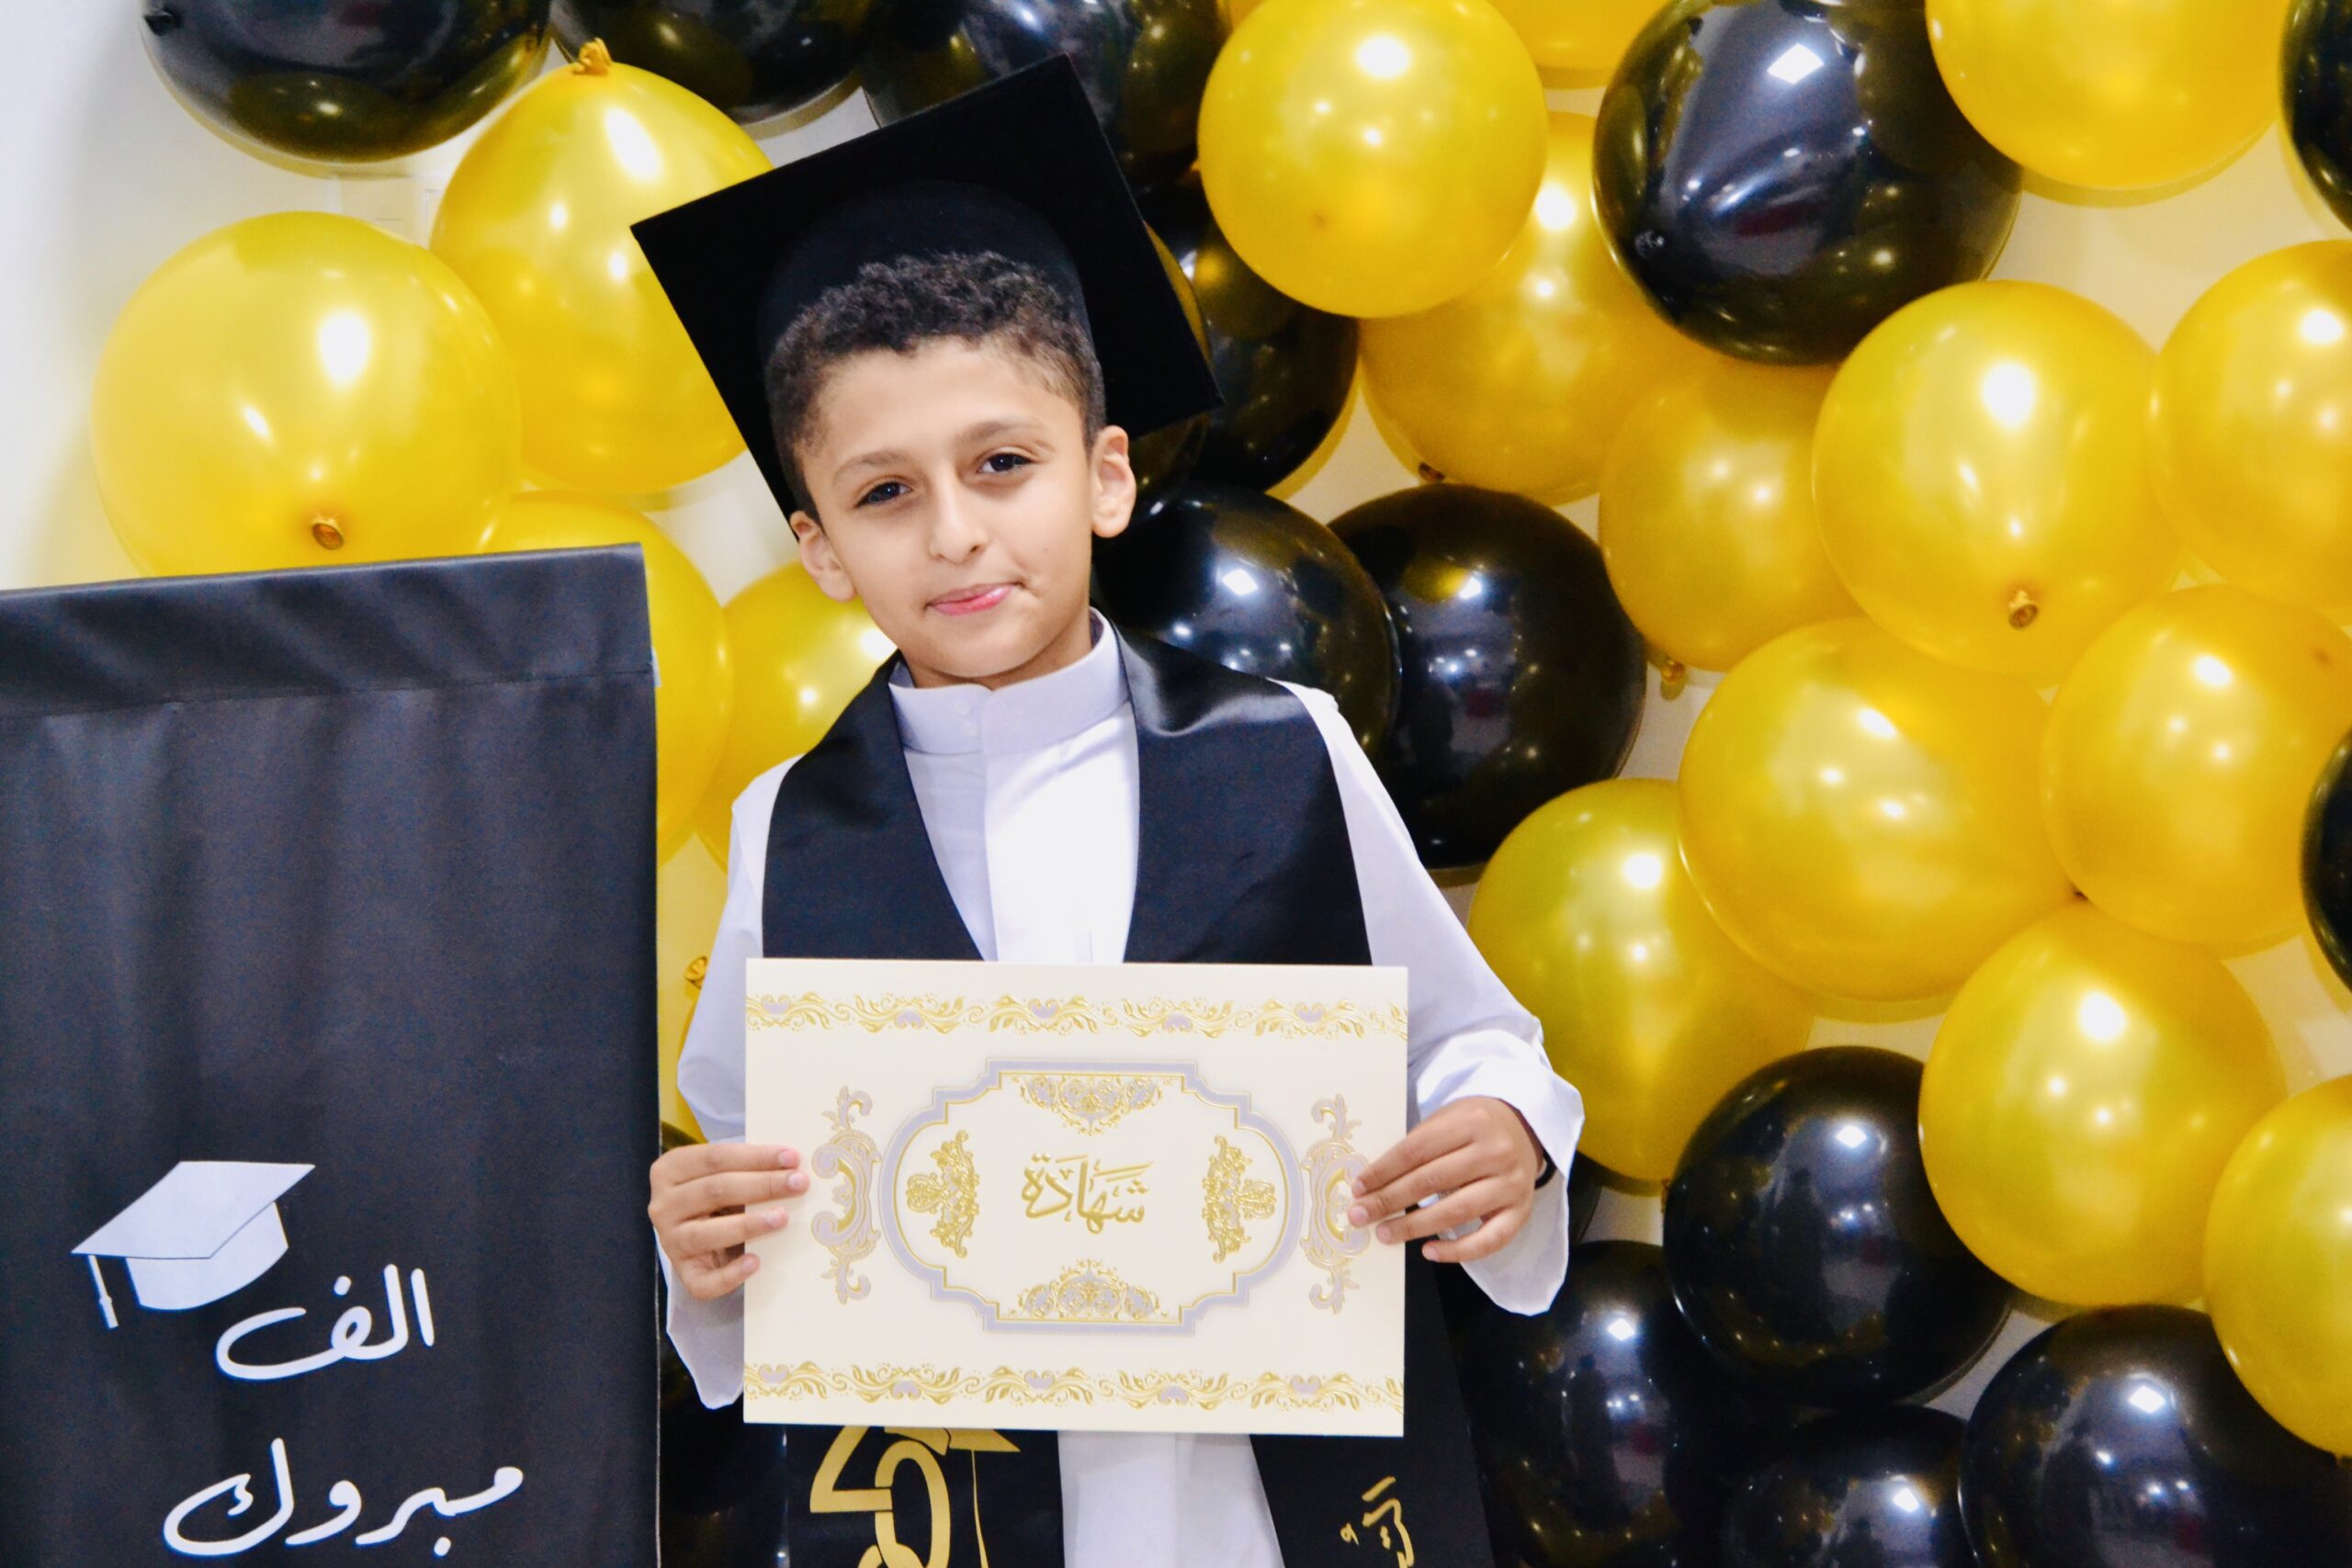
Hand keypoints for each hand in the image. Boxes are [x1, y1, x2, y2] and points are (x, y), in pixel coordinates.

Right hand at [648, 1142, 808, 1300]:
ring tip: (781, 1218)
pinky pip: (703, 1281)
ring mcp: (670, 1242)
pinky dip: (730, 1275)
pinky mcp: (684, 1274)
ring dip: (747, 1225)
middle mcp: (663, 1205)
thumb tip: (794, 1166)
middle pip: (714, 1191)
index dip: (755, 1157)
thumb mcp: (725, 1174)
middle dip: (762, 1185)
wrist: (701, 1236)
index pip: (714, 1158)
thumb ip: (749, 1168)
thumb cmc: (719, 1196)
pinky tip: (755, 1262)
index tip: (792, 1157)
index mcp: (670, 1169)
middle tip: (798, 1184)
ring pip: (705, 1234)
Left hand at [1347, 1096, 1542, 1264]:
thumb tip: (1372, 1185)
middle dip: (1389, 1201)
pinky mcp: (1521, 1212)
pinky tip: (1429, 1251)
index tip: (1358, 1188)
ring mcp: (1511, 1183)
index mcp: (1471, 1122)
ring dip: (1414, 1227)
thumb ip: (1417, 1147)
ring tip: (1384, 1234)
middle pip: (1432, 1181)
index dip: (1383, 1171)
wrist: (1523, 1130)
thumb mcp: (1447, 1120)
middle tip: (1360, 1215)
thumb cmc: (1473, 1127)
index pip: (1416, 1150)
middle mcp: (1495, 1151)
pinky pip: (1489, 1240)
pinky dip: (1457, 1251)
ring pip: (1455, 1211)